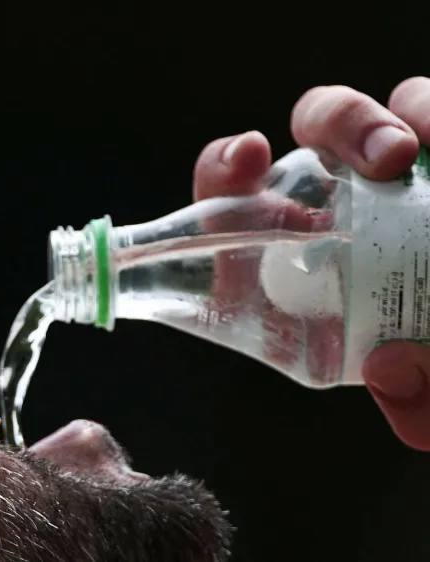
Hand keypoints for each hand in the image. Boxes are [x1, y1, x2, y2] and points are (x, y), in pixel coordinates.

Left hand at [193, 77, 429, 449]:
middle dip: (343, 121)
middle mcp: (355, 201)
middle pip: (322, 125)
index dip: (229, 168)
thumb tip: (391, 366)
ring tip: (413, 156)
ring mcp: (411, 180)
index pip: (239, 190)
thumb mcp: (429, 404)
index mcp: (306, 253)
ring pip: (395, 108)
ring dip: (405, 113)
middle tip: (386, 162)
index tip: (247, 158)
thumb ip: (417, 407)